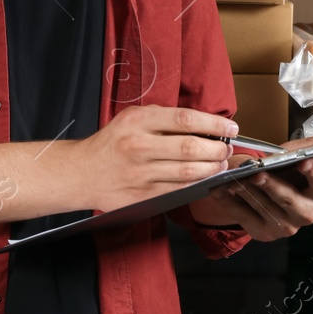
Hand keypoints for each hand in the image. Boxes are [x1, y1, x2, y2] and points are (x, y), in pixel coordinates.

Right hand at [76, 105, 233, 212]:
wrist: (82, 173)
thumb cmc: (111, 143)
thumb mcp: (131, 119)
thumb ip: (162, 118)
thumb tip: (201, 123)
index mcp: (138, 122)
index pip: (185, 119)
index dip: (213, 123)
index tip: (230, 128)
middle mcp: (139, 146)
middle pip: (191, 148)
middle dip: (217, 150)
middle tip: (226, 149)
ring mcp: (141, 173)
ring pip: (189, 172)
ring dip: (212, 169)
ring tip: (219, 164)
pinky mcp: (144, 195)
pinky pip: (179, 190)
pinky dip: (197, 184)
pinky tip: (203, 178)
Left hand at [187, 129, 312, 241]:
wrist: (256, 185)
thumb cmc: (283, 169)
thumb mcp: (299, 153)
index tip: (303, 161)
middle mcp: (306, 213)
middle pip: (291, 202)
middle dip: (273, 186)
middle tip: (257, 172)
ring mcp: (284, 226)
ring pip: (265, 208)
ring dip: (247, 191)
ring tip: (233, 177)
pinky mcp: (262, 232)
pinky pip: (244, 217)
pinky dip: (230, 202)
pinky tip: (221, 189)